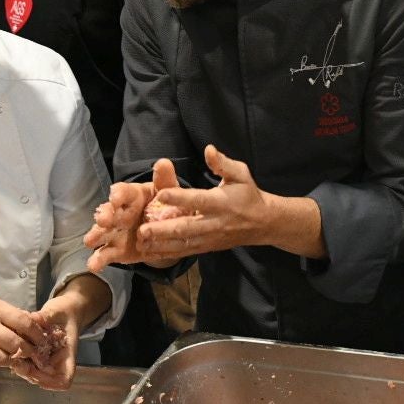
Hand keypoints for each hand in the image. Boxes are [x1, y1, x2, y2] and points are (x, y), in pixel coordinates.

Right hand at [0, 277, 61, 369]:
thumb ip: (2, 310)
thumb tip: (21, 320)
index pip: (25, 323)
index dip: (38, 333)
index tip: (44, 337)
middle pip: (18, 344)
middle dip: (30, 350)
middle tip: (37, 353)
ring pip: (3, 358)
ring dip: (14, 359)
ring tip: (20, 358)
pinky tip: (1, 357)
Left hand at [14, 303, 77, 390]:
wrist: (65, 310)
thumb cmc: (65, 312)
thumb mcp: (57, 312)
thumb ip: (47, 316)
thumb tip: (34, 318)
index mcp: (67, 355)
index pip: (64, 380)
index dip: (50, 381)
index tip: (36, 372)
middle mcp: (57, 361)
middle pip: (44, 380)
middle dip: (29, 373)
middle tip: (16, 363)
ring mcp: (46, 359)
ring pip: (33, 373)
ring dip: (21, 367)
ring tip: (12, 355)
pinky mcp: (36, 355)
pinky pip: (26, 362)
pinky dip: (18, 358)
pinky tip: (11, 348)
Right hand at [84, 159, 180, 271]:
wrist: (167, 232)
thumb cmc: (166, 206)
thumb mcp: (169, 192)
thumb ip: (165, 180)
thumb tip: (163, 163)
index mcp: (131, 196)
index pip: (122, 192)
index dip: (118, 194)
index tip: (115, 198)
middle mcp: (119, 212)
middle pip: (108, 212)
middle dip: (105, 215)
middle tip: (102, 219)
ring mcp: (114, 232)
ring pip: (101, 233)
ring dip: (96, 236)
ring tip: (90, 242)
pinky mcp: (115, 250)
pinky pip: (105, 255)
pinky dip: (98, 260)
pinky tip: (93, 265)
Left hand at [134, 145, 272, 260]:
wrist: (262, 223)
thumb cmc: (247, 194)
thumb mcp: (240, 174)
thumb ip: (223, 163)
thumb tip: (208, 149)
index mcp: (221, 202)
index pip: (198, 200)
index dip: (180, 197)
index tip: (160, 194)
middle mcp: (214, 222)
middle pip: (187, 227)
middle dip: (164, 230)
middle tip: (143, 229)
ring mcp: (210, 238)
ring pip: (184, 243)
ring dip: (161, 245)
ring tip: (141, 243)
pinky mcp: (207, 247)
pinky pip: (185, 252)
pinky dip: (167, 253)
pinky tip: (149, 253)